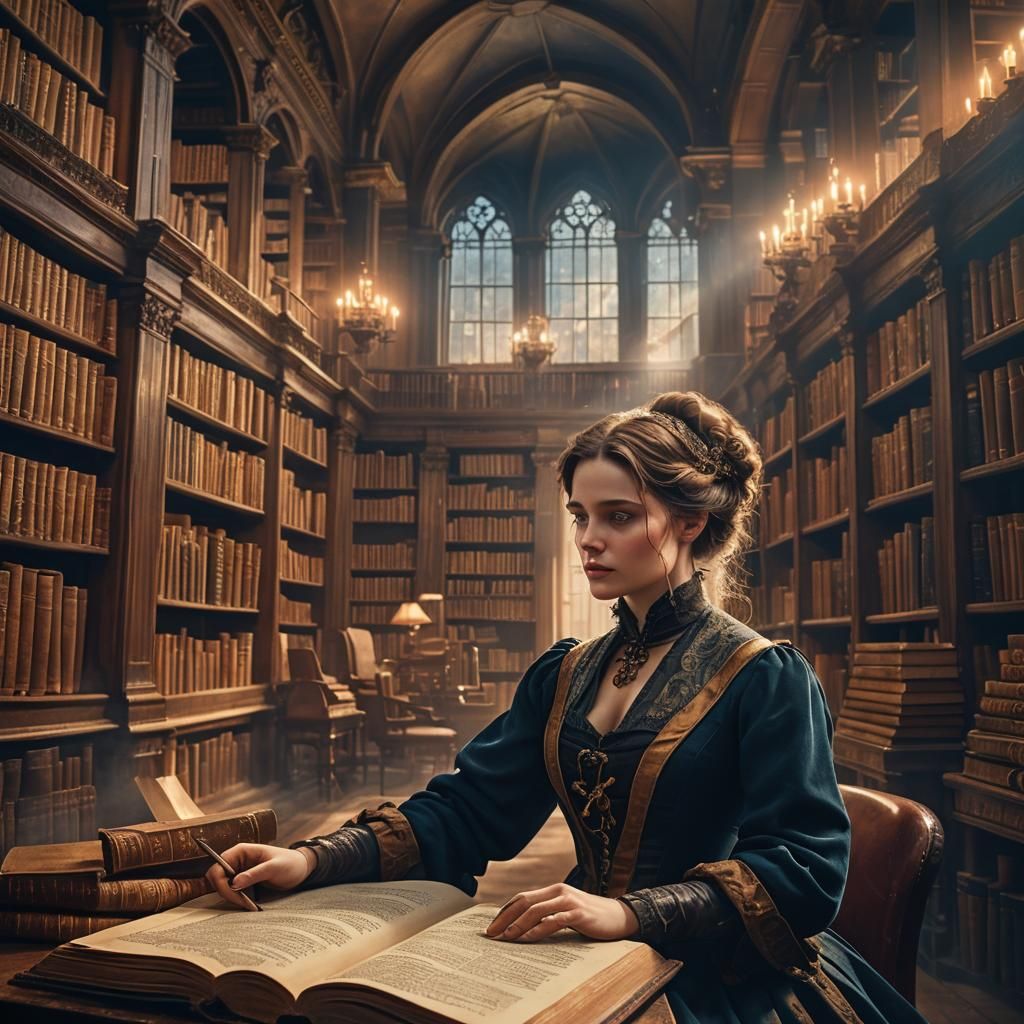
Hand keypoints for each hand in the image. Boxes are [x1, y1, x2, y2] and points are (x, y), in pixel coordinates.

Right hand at [205, 843, 315, 908]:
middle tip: (243, 903)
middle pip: (217, 878)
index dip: (221, 884)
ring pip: (223, 886)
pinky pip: (231, 890)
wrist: (300, 869)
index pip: (218, 867)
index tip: (234, 896)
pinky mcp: (243, 880)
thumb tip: (234, 884)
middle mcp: (237, 859)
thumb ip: (255, 874)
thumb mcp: (274, 868)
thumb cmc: (290, 863)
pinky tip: (248, 904)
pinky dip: (236, 898)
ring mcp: (239, 870)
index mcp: (241, 851)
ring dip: (232, 897)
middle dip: (226, 893)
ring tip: (248, 905)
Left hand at [484, 882, 639, 942]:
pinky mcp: (579, 914)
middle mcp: (559, 892)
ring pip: (536, 910)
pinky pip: (554, 921)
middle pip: (524, 902)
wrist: (620, 916)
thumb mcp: (567, 912)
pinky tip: (529, 939)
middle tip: (491, 933)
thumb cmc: (590, 918)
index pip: (522, 897)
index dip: (505, 911)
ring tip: (506, 937)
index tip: (491, 926)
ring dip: (517, 924)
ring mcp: (569, 901)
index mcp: (554, 890)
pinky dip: (538, 930)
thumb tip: (523, 929)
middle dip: (505, 917)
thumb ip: (549, 914)